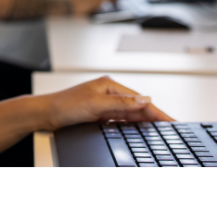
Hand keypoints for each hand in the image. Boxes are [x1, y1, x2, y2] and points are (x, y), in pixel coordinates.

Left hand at [35, 76, 173, 131]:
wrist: (45, 114)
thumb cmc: (64, 105)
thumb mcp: (96, 105)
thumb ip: (122, 104)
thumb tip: (144, 101)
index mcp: (109, 85)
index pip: (139, 99)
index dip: (157, 111)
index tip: (171, 120)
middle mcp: (108, 93)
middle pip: (137, 107)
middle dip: (154, 117)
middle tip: (171, 128)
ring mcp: (104, 104)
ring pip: (130, 114)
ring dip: (144, 121)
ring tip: (160, 130)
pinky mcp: (99, 114)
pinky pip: (120, 120)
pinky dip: (131, 125)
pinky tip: (139, 131)